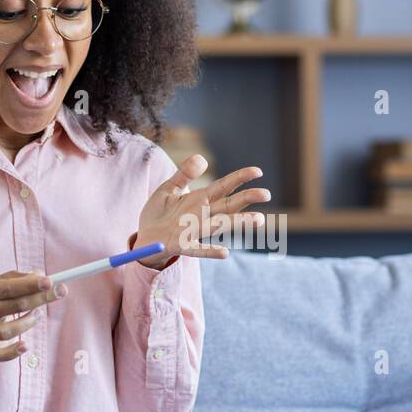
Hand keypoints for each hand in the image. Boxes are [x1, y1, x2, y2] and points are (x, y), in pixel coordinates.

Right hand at [0, 270, 67, 361]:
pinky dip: (12, 353)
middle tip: (59, 292)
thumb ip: (22, 278)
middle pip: (13, 306)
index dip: (29, 285)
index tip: (49, 282)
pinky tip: (25, 346)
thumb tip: (43, 278)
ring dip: (29, 322)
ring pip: (7, 331)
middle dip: (39, 299)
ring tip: (36, 314)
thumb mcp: (3, 281)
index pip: (7, 288)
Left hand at [131, 155, 269, 267]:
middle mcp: (202, 214)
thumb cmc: (158, 213)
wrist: (144, 236)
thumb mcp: (169, 188)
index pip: (225, 186)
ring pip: (220, 225)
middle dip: (247, 199)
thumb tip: (202, 158)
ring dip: (239, 223)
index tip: (258, 171)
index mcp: (200, 198)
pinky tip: (225, 253)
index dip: (240, 178)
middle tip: (266, 194)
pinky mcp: (182, 245)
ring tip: (258, 220)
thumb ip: (184, 173)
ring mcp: (194, 230)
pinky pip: (198, 249)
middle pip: (229, 205)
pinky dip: (210, 251)